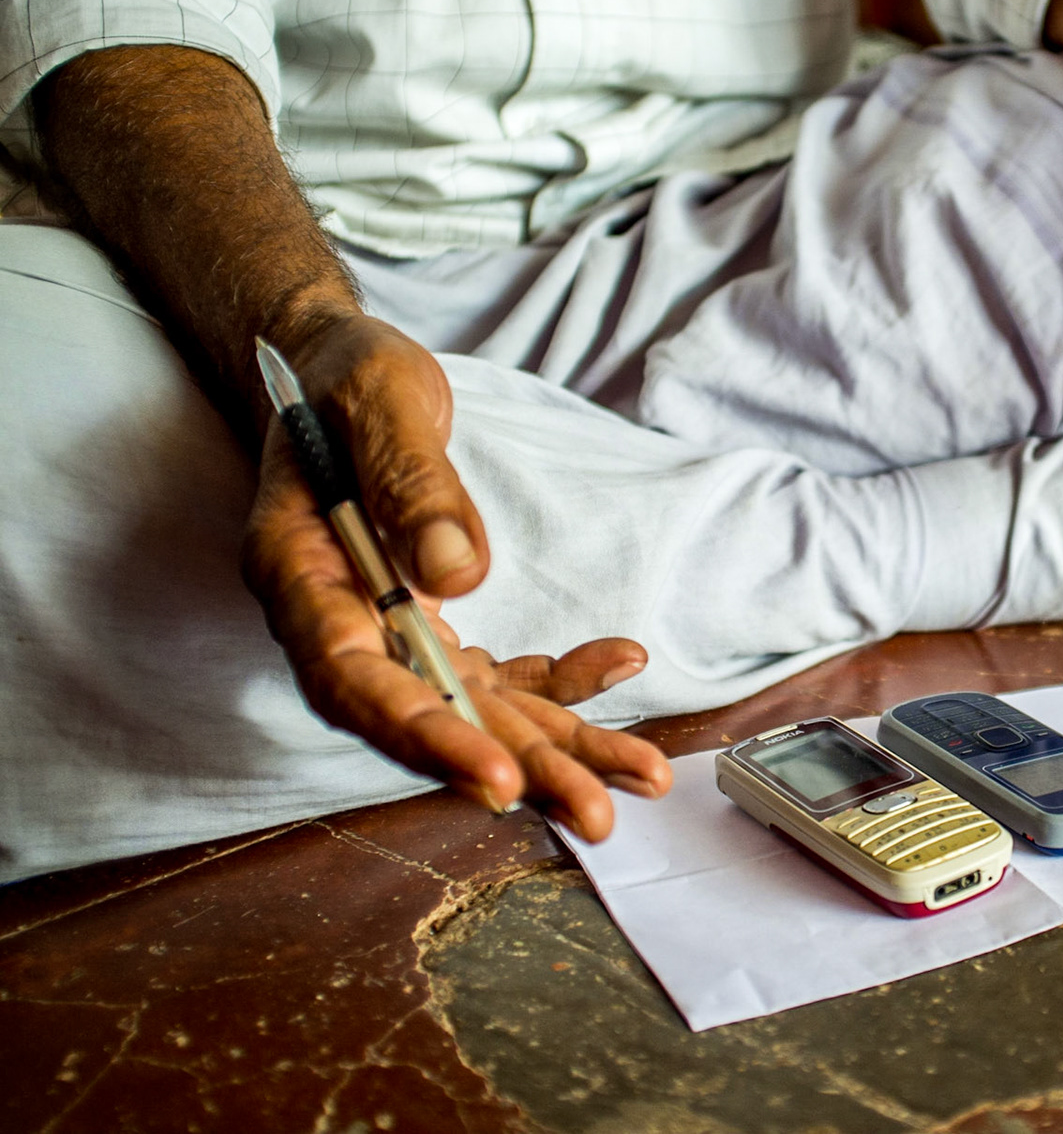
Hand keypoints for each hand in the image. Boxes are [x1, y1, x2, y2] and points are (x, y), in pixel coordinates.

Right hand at [241, 314, 670, 837]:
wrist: (338, 371)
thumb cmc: (346, 379)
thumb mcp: (381, 399)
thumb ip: (410, 479)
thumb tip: (460, 572)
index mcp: (298, 575)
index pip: (352, 678)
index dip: (421, 734)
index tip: (493, 776)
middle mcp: (342, 622)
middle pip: (427, 716)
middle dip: (517, 769)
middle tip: (596, 815)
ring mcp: (394, 629)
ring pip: (476, 708)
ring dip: (557, 748)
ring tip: (640, 777)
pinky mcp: (436, 623)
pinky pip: (502, 670)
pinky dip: (564, 677)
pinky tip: (622, 664)